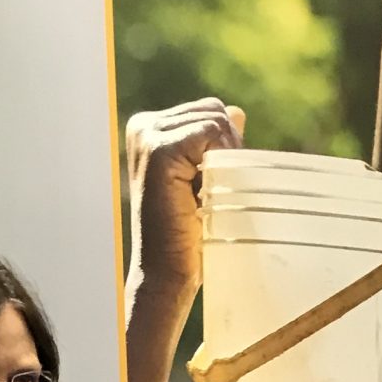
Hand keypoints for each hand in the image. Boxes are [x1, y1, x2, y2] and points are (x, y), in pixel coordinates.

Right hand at [125, 97, 244, 302]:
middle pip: (214, 109)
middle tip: (208, 193)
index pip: (209, 111)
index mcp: (149, 129)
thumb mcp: (204, 178)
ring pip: (216, 118)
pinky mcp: (159, 149)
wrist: (166, 272)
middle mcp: (143, 126)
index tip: (206, 186)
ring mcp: (147, 135)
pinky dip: (221, 159)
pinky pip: (212, 131)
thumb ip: (216, 143)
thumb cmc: (186, 233)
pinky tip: (202, 191)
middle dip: (227, 148)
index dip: (226, 144)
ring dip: (225, 157)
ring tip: (203, 194)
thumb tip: (238, 111)